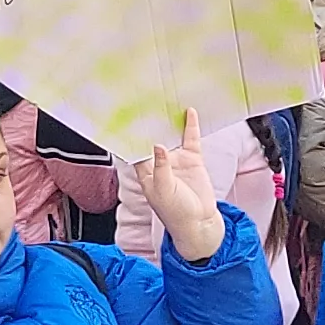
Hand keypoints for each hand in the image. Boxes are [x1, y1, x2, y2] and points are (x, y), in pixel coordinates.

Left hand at [141, 111, 225, 258]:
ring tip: (165, 101)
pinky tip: (189, 113)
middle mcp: (159, 163)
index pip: (134, 150)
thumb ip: (160, 169)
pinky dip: (190, 126)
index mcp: (145, 172)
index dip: (130, 135)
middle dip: (148, 123)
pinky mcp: (192, 159)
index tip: (125, 118)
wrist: (199, 222)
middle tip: (144, 101)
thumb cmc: (175, 213)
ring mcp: (176, 160)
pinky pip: (191, 139)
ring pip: (171, 135)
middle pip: (152, 138)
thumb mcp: (163, 192)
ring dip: (168, 121)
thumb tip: (157, 146)